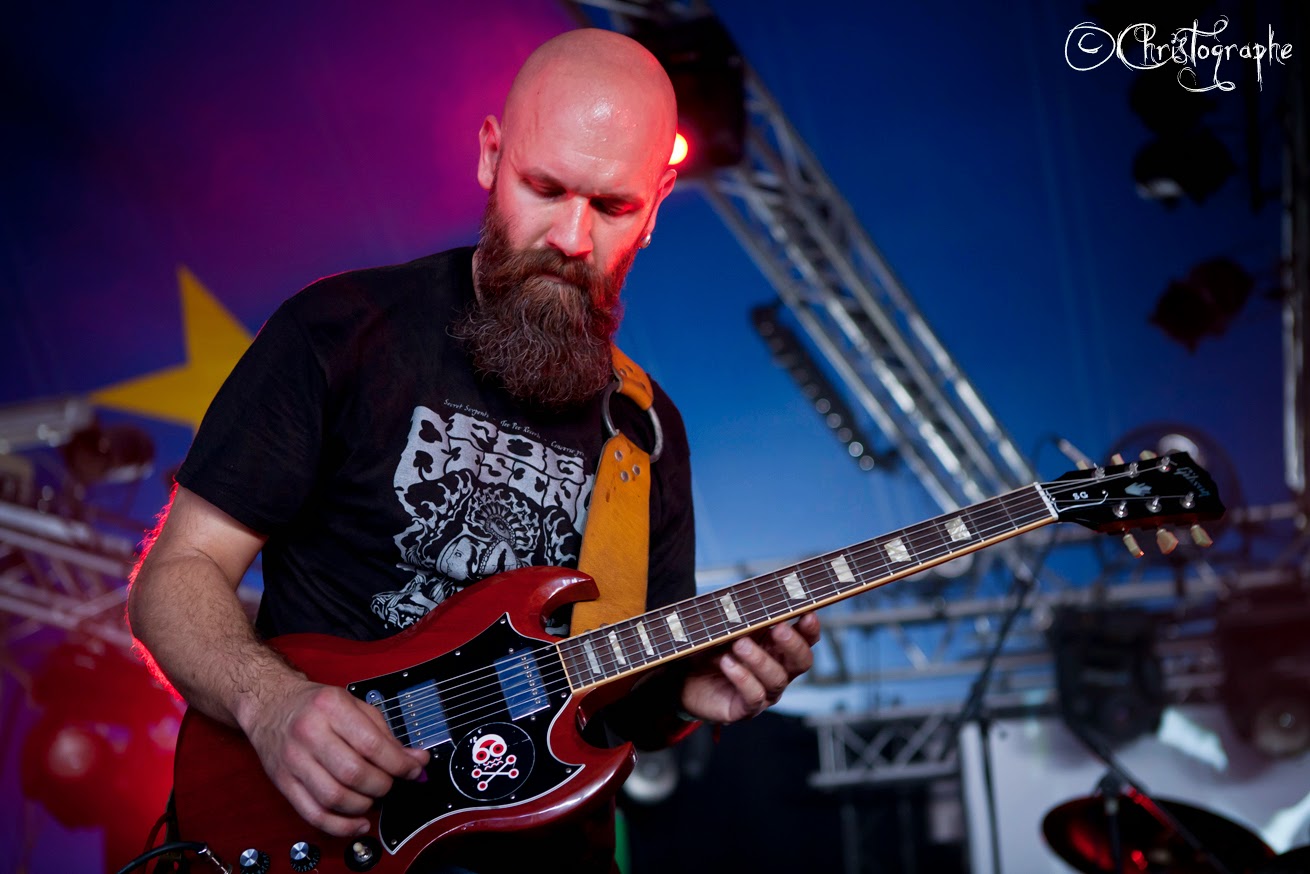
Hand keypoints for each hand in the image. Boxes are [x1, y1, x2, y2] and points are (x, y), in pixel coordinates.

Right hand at [240, 678, 429, 836]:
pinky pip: (314, 814)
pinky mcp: (284, 783)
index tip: (414, 770)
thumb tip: (416, 760)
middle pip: (354, 773)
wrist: (270, 704)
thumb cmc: (315, 705)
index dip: (399, 763)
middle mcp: (309, 733)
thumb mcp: (354, 705)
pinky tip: (358, 823)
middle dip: (383, 785)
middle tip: (391, 782)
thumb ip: (386, 733)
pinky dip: (341, 826)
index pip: (372, 744)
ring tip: (373, 797)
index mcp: (331, 708)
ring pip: (335, 798)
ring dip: (364, 805)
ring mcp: (294, 761)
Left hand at [678, 613, 819, 724]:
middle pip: (802, 661)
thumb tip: (749, 597)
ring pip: (776, 679)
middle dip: (793, 644)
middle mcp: (777, 670)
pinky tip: (727, 663)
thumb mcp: (726, 628)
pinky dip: (742, 678)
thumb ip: (742, 615)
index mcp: (778, 647)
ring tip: (739, 644)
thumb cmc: (711, 648)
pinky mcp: (745, 708)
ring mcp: (764, 691)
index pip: (805, 640)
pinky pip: (754, 696)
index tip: (807, 614)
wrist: (684, 678)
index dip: (810, 629)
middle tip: (778, 629)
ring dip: (760, 659)